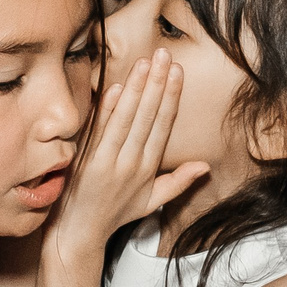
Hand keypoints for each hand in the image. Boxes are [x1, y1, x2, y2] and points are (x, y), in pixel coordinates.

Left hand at [49, 51, 209, 254]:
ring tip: (146, 63)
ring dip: (137, 89)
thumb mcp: (153, 201)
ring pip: (127, 119)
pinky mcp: (89, 162)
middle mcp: (132, 162)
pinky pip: (101, 130)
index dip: (171, 97)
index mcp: (148, 168)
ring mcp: (110, 161)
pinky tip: (117, 87)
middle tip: (164, 54)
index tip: (177, 72)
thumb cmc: (116, 214)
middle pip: (148, 116)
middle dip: (157, 83)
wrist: (81, 231)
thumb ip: (179, 181)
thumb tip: (205, 166)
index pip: (163, 125)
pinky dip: (109, 109)